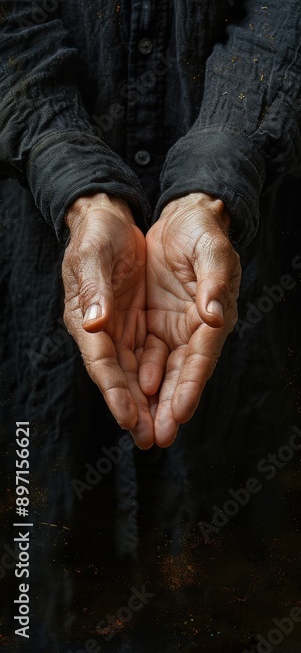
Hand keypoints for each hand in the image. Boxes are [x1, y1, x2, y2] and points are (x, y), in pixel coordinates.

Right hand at [62, 193, 153, 448]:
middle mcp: (102, 329)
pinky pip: (151, 356)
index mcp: (85, 316)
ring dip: (149, 402)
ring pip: (136, 373)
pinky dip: (159, 379)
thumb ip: (94, 289)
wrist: (110, 217)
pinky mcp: (138, 322)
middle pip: (120, 377)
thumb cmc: (97, 233)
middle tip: (150, 439)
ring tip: (162, 432)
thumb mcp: (93, 255)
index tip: (128, 418)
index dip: (114, 391)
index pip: (101, 361)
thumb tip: (94, 322)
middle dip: (134, 409)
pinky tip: (170, 399)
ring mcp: (121, 328)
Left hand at [139, 193, 241, 446]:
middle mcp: (194, 327)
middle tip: (156, 439)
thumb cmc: (202, 230)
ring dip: (150, 402)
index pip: (200, 356)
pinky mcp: (154, 321)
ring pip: (159, 371)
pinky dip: (136, 378)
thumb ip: (212, 281)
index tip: (178, 413)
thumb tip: (213, 315)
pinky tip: (129, 398)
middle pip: (179, 374)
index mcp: (213, 312)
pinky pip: (143, 355)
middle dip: (167, 408)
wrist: (183, 215)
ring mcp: (172, 326)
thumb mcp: (210, 249)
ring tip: (140, 433)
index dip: (189, 385)